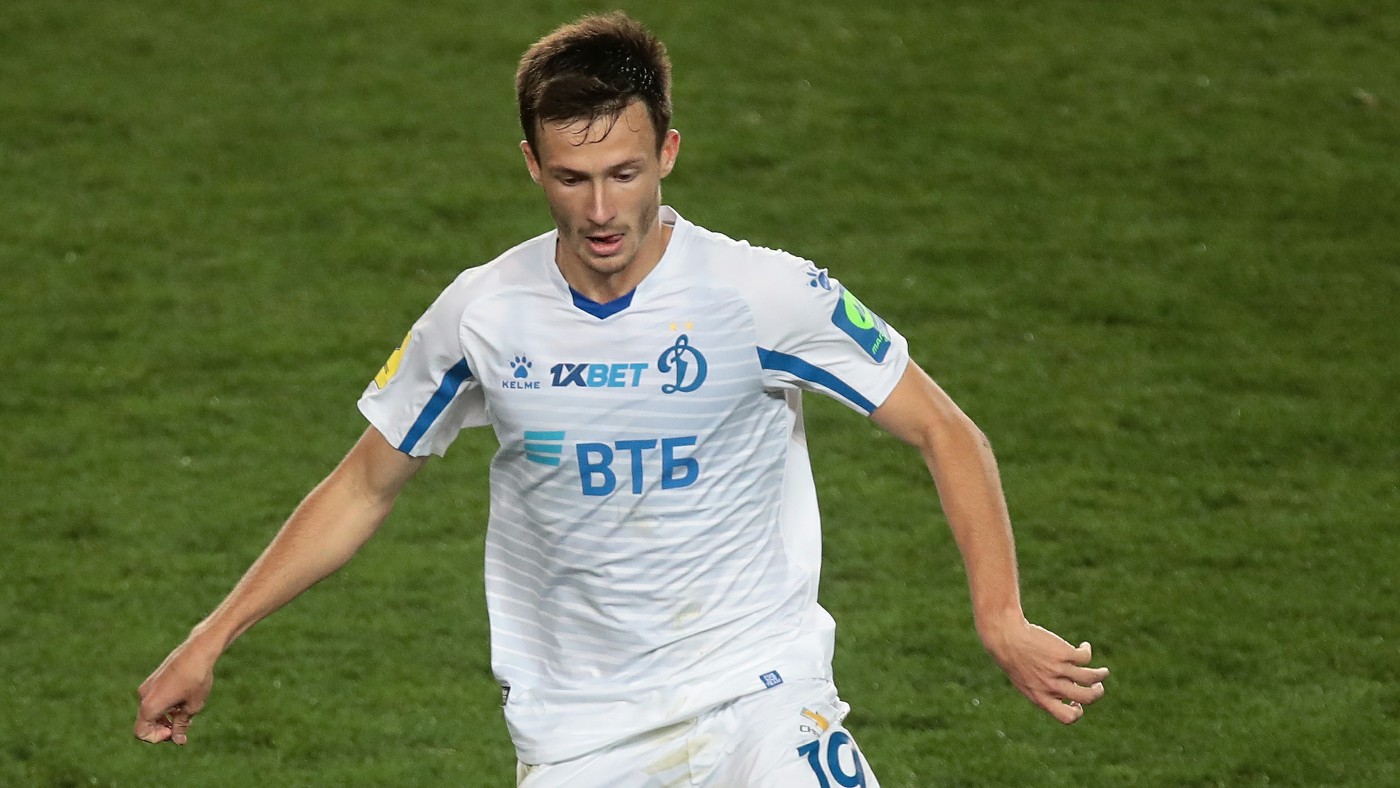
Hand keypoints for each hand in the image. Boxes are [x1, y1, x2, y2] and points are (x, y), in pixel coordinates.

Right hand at [133, 639, 216, 744]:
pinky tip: (184, 701)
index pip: (141, 733)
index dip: (157, 738)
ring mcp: (147, 686)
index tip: (174, 731)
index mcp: (149, 705)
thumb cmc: (196, 679)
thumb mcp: (192, 706)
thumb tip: (178, 740)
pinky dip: (166, 706)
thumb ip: (181, 725)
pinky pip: (155, 699)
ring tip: (186, 713)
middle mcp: (143, 696)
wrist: (198, 650)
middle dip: (163, 728)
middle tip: (184, 725)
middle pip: (146, 723)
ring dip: (166, 718)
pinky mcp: (154, 679)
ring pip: (151, 711)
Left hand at [982, 619, 1108, 723]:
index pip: (1067, 717)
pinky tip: (1084, 647)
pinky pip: (1085, 657)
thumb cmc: (1014, 660)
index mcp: (1041, 698)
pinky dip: (1087, 651)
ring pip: (1090, 677)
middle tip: (1098, 687)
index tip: (1077, 702)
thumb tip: (1071, 688)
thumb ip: (1045, 690)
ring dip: (1101, 675)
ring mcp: (1058, 670)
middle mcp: (1051, 686)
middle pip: (1086, 698)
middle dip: (1097, 694)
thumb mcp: (1026, 681)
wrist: (1005, 638)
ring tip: (1103, 672)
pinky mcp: (1063, 653)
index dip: (1077, 712)